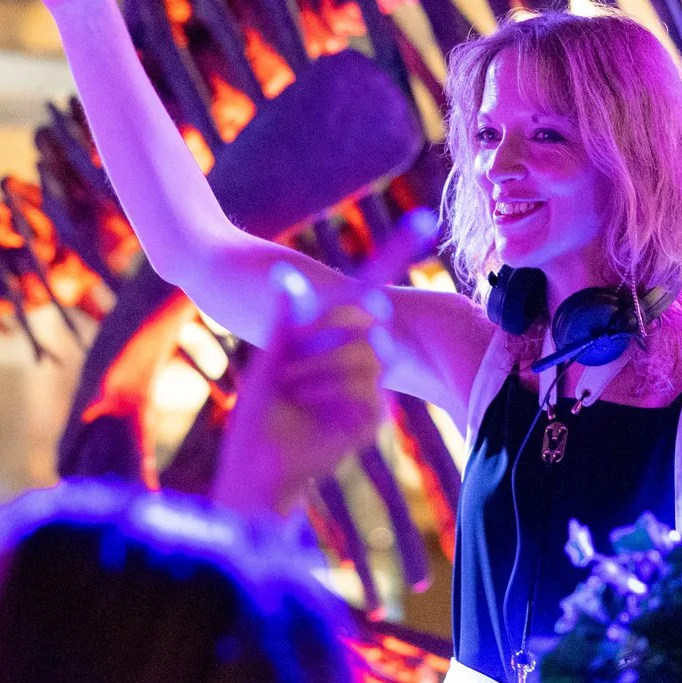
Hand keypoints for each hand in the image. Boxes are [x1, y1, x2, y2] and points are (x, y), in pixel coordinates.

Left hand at [209, 216, 430, 517]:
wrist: (256, 462)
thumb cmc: (257, 412)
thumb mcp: (270, 357)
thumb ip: (287, 318)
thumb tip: (288, 274)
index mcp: (336, 340)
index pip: (369, 294)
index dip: (398, 253)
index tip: (424, 220)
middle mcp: (358, 360)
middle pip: (369, 321)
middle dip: (327, 336)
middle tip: (287, 363)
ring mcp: (368, 388)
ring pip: (366, 352)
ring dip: (320, 365)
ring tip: (290, 387)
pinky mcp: (371, 416)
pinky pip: (366, 385)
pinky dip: (331, 388)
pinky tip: (306, 404)